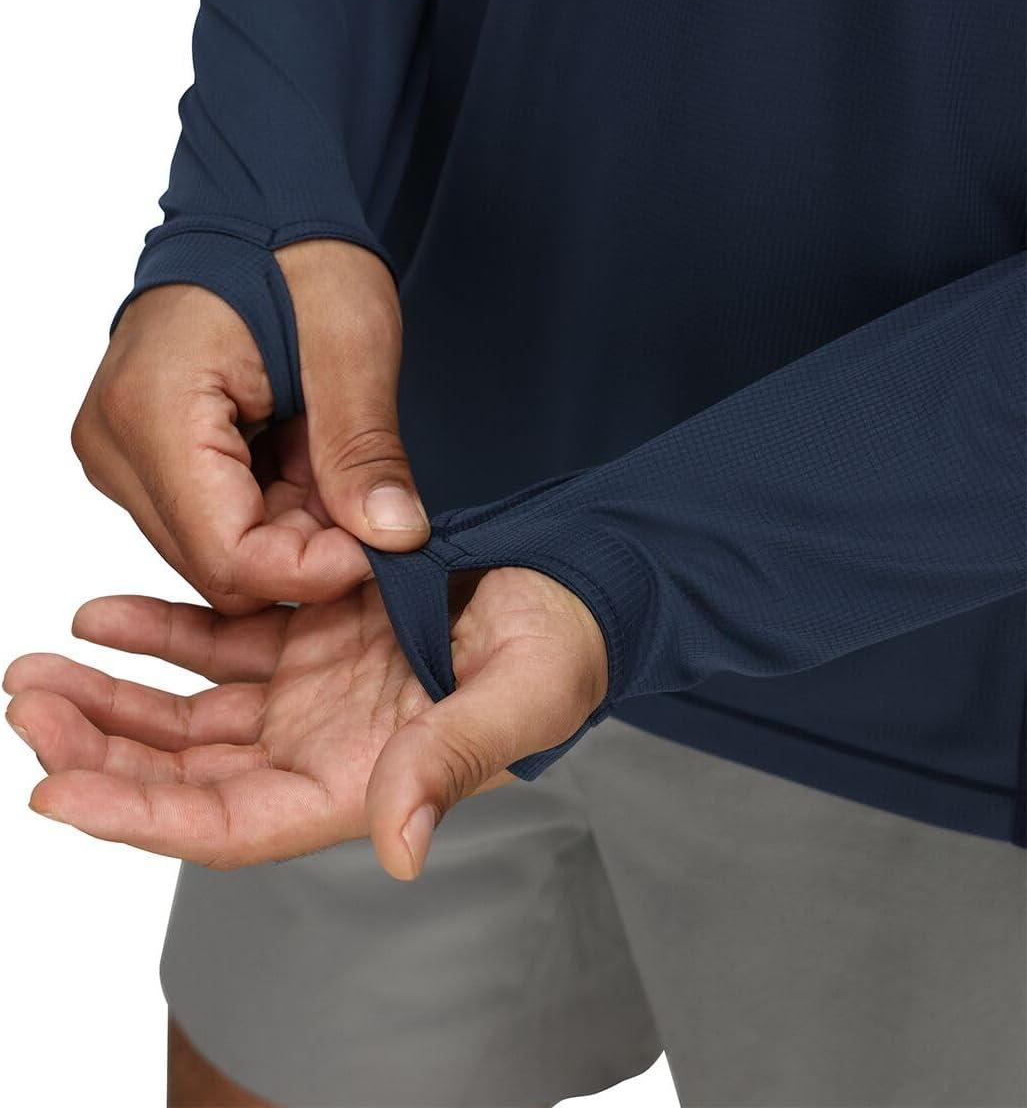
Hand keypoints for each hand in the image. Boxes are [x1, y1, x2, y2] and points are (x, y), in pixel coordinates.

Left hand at [4, 568, 607, 877]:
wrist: (570, 580)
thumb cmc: (560, 646)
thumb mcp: (521, 697)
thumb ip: (454, 760)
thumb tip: (400, 848)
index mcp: (364, 782)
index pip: (231, 823)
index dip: (142, 817)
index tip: (54, 791)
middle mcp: (322, 749)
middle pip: (186, 774)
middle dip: (100, 752)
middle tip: (30, 708)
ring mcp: (309, 692)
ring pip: (186, 712)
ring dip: (111, 696)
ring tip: (40, 668)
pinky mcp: (308, 635)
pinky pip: (217, 642)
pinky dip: (160, 632)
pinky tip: (107, 615)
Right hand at [71, 239, 428, 613]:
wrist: (259, 217)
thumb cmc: (296, 254)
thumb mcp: (350, 344)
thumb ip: (363, 449)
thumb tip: (394, 538)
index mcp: (152, 414)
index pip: (228, 557)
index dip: (316, 569)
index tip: (384, 541)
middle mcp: (116, 447)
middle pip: (221, 566)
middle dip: (309, 545)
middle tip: (364, 488)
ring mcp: (124, 456)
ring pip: (222, 552)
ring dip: (295, 525)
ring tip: (328, 453)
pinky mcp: (145, 459)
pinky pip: (216, 523)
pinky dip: (277, 507)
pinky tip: (303, 455)